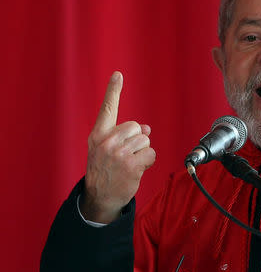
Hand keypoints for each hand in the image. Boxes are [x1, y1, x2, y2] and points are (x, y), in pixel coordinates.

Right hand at [80, 71, 155, 222]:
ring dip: (143, 151)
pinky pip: (151, 153)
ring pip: (145, 139)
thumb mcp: (107, 150)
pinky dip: (148, 161)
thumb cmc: (105, 170)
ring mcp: (119, 153)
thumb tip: (146, 128)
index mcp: (98, 135)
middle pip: (136, 126)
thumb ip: (123, 135)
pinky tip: (137, 169)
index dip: (113, 91)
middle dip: (136, 139)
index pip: (108, 109)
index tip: (118, 75)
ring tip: (130, 163)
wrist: (100, 196)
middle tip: (125, 155)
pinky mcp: (131, 164)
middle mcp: (107, 141)